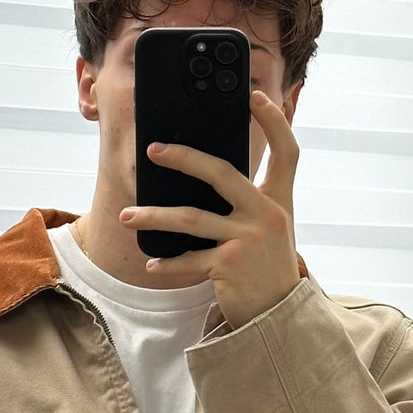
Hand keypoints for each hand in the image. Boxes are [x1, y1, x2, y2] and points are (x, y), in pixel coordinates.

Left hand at [119, 90, 301, 329]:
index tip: (253, 97)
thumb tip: (204, 176)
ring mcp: (248, 239)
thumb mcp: (269, 230)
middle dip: (183, 158)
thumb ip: (249, 202)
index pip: (286, 151)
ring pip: (191, 218)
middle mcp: (267, 214)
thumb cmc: (266, 268)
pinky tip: (151, 263)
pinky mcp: (230, 265)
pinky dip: (168, 264)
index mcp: (279, 201)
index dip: (273, 120)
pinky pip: (189, 260)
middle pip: (221, 172)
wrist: (278, 316)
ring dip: (154, 216)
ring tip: (126, 216)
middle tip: (153, 150)